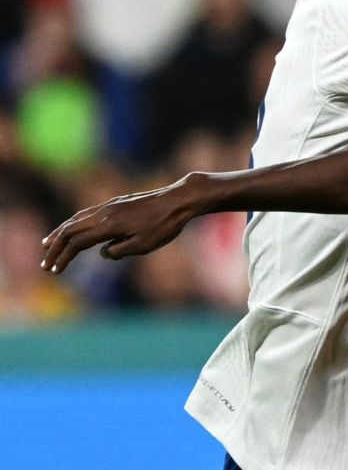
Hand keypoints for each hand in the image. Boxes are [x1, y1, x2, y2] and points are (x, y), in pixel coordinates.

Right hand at [40, 176, 207, 273]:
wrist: (180, 199)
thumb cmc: (165, 225)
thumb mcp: (144, 245)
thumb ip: (119, 251)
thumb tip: (103, 253)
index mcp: (109, 226)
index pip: (77, 243)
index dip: (63, 258)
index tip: (55, 271)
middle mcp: (105, 213)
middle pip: (70, 230)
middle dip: (54, 247)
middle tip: (45, 263)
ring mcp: (110, 205)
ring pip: (77, 218)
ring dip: (60, 233)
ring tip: (48, 244)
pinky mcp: (117, 202)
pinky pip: (88, 213)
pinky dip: (74, 223)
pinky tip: (73, 229)